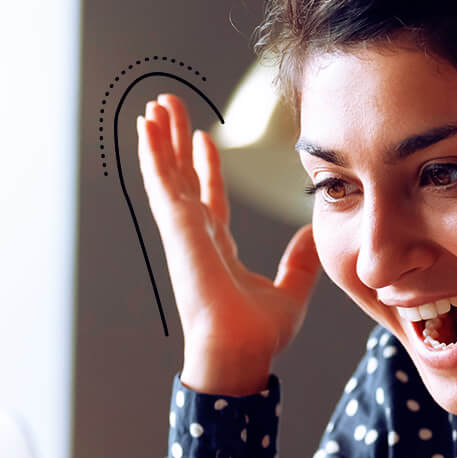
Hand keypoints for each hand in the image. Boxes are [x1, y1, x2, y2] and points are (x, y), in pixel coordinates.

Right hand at [135, 93, 320, 390]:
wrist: (241, 352)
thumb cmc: (258, 336)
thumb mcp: (290, 292)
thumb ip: (299, 263)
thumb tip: (310, 236)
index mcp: (217, 250)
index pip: (209, 199)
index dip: (206, 169)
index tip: (204, 140)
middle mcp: (195, 237)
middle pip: (181, 178)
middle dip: (174, 142)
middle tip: (169, 108)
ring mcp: (183, 232)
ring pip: (167, 174)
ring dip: (160, 138)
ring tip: (155, 105)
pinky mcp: (177, 230)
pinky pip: (161, 183)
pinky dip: (152, 153)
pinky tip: (146, 126)